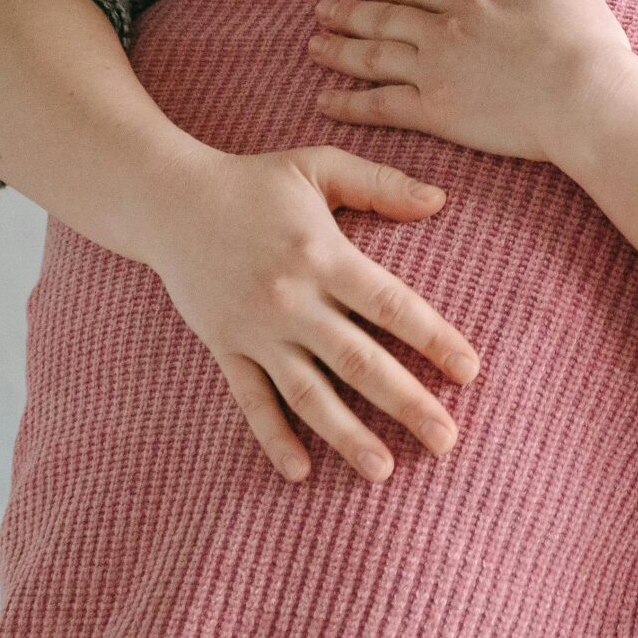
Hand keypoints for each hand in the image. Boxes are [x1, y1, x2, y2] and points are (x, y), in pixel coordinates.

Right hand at [137, 143, 480, 484]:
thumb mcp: (319, 165)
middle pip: (358, 361)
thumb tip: (441, 200)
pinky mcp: (225, 347)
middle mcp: (292, 300)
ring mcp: (256, 330)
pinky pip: (251, 400)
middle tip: (447, 439)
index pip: (391, 306)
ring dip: (347, 435)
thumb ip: (381, 185)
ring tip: (385, 470)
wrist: (167, 201)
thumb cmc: (253, 182)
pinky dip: (274, 437)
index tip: (470, 372)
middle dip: (406, 402)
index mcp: (323, 255)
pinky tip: (300, 472)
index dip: (434, 339)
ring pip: (308, 393)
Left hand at [308, 0, 637, 173]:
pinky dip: (349, 102)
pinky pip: (380, 105)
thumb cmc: (586, 42)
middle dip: (350, 11)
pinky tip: (325, 99)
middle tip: (322, 9)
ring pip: (372, 57)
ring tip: (313, 46)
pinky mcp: (435, 113)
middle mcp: (445, 30)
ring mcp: (435, 72)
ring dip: (339, 50)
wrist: (585, 96)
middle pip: (385, 17)